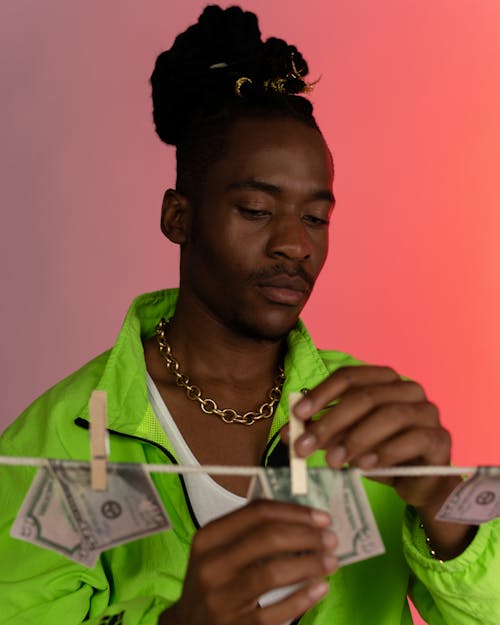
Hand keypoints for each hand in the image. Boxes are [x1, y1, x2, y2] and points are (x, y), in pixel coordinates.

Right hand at [159, 500, 337, 624]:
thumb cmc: (213, 582)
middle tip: (331, 538)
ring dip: (309, 564)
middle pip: (268, 539)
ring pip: (273, 572)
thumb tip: (302, 519)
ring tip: (331, 561)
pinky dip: (302, 598)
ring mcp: (221, 598)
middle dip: (306, 535)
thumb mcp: (218, 551)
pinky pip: (275, 611)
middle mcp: (211, 565)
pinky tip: (319, 588)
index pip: (256, 513)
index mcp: (209, 538)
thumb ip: (250, 533)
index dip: (294, 512)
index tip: (321, 516)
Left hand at [285, 365, 476, 558]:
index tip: (297, 416)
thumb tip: (289, 432)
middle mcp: (408, 389)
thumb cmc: (380, 454)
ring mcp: (427, 412)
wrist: (419, 483)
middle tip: (304, 447)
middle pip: (365, 397)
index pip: (349, 377)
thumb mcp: (346, 439)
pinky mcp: (439, 438)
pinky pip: (411, 440)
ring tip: (331, 461)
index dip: (321, 394)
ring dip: (355, 439)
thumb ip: (323, 430)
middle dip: (330, 422)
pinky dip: (384, 452)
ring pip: (388, 416)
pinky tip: (364, 466)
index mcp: (384, 379)